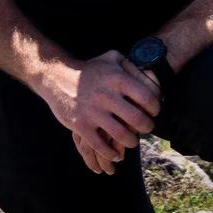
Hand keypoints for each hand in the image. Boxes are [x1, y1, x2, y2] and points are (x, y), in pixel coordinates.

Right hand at [38, 52, 161, 173]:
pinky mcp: (80, 125)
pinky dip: (110, 153)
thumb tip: (154, 78)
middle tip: (147, 128)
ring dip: (131, 141)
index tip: (154, 112)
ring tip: (133, 141)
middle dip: (147, 127)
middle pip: (137, 119)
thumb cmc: (91, 69)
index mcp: (118, 80)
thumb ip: (134, 66)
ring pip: (121, 134)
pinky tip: (116, 154)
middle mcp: (106, 96)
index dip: (155, 108)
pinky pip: (99, 145)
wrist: (57, 78)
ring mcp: (92, 112)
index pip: (147, 98)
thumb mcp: (113, 58)